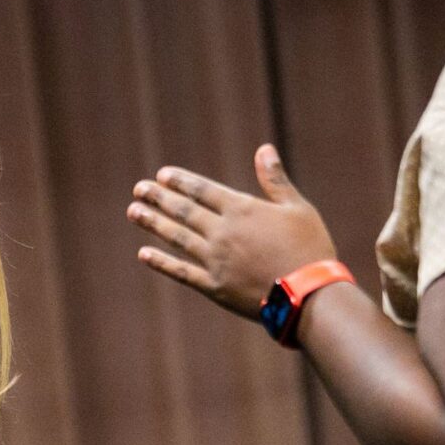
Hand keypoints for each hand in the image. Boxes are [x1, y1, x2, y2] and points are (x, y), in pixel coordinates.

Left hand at [127, 143, 336, 319]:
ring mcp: (216, 260)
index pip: (203, 190)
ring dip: (154, 223)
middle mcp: (223, 232)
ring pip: (178, 237)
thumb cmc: (310, 249)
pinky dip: (162, 262)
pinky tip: (144, 254)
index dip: (181, 182)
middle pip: (184, 211)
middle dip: (159, 198)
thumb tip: (264, 149)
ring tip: (134, 211)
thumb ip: (275, 180)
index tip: (161, 175)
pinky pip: (181, 272)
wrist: (309, 296)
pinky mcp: (214, 287)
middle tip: (138, 188)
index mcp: (242, 210)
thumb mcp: (297, 208)